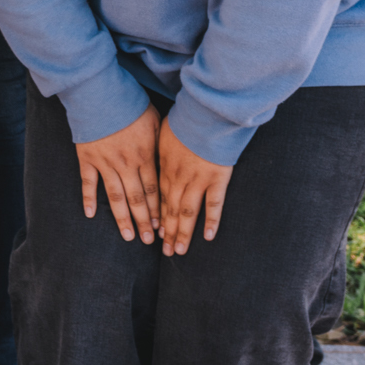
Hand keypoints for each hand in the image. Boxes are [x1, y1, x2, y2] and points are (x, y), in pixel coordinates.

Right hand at [75, 106, 161, 244]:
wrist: (100, 94)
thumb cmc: (130, 105)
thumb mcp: (155, 122)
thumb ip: (161, 144)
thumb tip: (171, 160)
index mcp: (144, 156)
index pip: (154, 190)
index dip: (158, 210)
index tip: (162, 227)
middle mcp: (125, 164)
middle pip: (137, 199)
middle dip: (144, 222)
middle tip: (149, 241)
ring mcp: (105, 162)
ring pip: (115, 197)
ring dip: (122, 218)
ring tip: (127, 236)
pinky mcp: (87, 157)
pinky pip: (88, 182)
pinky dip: (88, 199)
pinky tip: (90, 215)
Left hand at [156, 123, 232, 255]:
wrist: (205, 113)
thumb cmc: (183, 119)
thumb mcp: (160, 132)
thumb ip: (156, 148)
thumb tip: (147, 151)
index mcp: (164, 167)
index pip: (158, 198)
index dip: (157, 217)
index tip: (155, 232)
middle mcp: (178, 177)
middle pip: (171, 210)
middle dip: (168, 232)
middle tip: (166, 251)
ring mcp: (198, 179)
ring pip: (188, 212)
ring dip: (183, 233)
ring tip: (180, 251)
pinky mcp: (218, 178)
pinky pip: (214, 204)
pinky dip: (211, 221)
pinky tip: (207, 237)